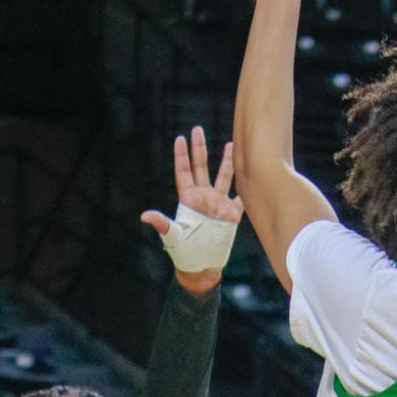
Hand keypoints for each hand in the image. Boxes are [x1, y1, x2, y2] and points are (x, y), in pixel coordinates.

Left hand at [141, 129, 243, 295]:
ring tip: (231, 143)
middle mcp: (203, 197)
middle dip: (199, 148)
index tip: (180, 138)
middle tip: (197, 129)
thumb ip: (162, 224)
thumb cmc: (184, 253)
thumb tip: (144, 216)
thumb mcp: (172, 236)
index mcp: (188, 199)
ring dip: (226, 161)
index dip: (181, 155)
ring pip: (223, 177)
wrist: (202, 267)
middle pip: (201, 167)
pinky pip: (241, 197)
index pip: (184, 171)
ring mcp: (218, 204)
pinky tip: (252, 171)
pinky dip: (247, 186)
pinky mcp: (232, 215)